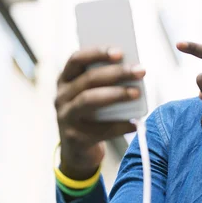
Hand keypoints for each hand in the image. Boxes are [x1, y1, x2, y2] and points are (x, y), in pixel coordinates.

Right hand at [55, 47, 145, 178]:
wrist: (78, 150)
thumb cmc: (92, 114)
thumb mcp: (92, 94)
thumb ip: (105, 81)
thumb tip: (132, 68)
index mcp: (65, 80)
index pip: (77, 59)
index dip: (97, 53)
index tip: (120, 52)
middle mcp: (61, 96)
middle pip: (88, 79)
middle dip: (116, 73)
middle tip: (140, 71)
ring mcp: (65, 117)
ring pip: (89, 100)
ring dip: (116, 95)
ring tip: (137, 93)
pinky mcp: (75, 138)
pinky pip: (100, 130)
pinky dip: (120, 126)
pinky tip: (135, 123)